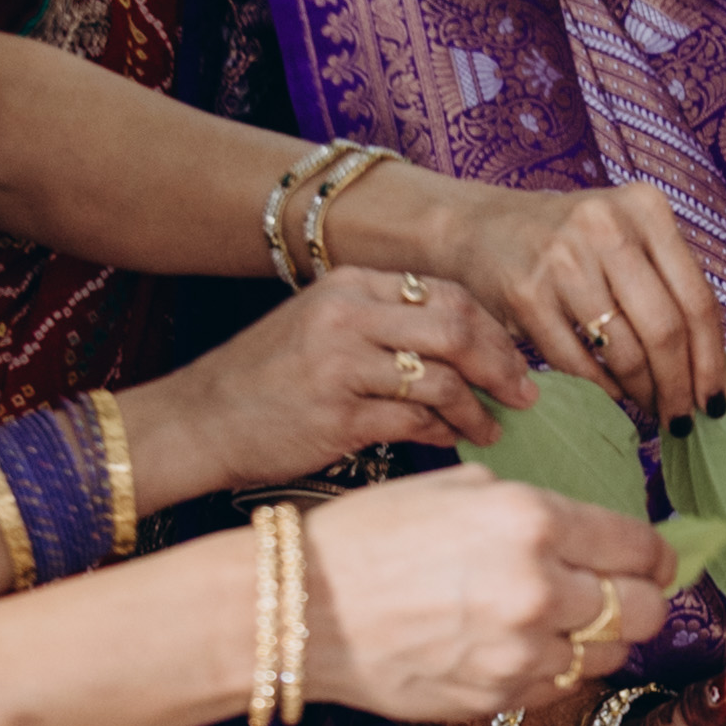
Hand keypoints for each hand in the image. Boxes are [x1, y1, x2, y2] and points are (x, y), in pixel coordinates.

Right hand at [154, 267, 532, 486]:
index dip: (492, 327)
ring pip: (441, 377)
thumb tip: (470, 349)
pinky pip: (414, 420)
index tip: (516, 357)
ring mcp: (341, 365)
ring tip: (492, 427)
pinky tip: (454, 440)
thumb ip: (386, 325)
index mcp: (347, 284)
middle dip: (501, 363)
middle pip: (456, 326)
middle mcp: (347, 316)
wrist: (200, 420)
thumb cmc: (267, 381)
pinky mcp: (337, 416)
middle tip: (525, 393)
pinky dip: (443, 432)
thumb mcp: (322, 327)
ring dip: (477, 407)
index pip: (445, 292)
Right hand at [302, 466, 674, 724]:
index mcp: (532, 521)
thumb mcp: (460, 487)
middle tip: (623, 594)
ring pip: (608, 657)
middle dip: (643, 602)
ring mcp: (521, 650)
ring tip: (560, 621)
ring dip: (596, 640)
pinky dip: (554, 668)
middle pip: (644, 611)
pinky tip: (520, 645)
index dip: (660, 557)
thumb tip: (597, 530)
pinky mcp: (499, 695)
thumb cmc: (371, 536)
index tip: (659, 561)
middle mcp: (538, 587)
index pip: (640, 549)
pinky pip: (560, 686)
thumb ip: (538, 508)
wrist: (304, 608)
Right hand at [455, 181, 725, 423]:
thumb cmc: (569, 242)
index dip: (712, 360)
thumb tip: (710, 364)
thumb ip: (667, 280)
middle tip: (682, 418)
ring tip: (649, 407)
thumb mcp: (625, 236)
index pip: (698, 299)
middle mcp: (606, 227)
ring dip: (642, 392)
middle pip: (665, 329)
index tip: (716, 400)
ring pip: (624, 350)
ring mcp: (563, 260)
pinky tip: (613, 395)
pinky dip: (602, 388)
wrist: (481, 228)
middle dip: (679, 386)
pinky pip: (578, 361)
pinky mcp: (527, 294)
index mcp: (645, 208)